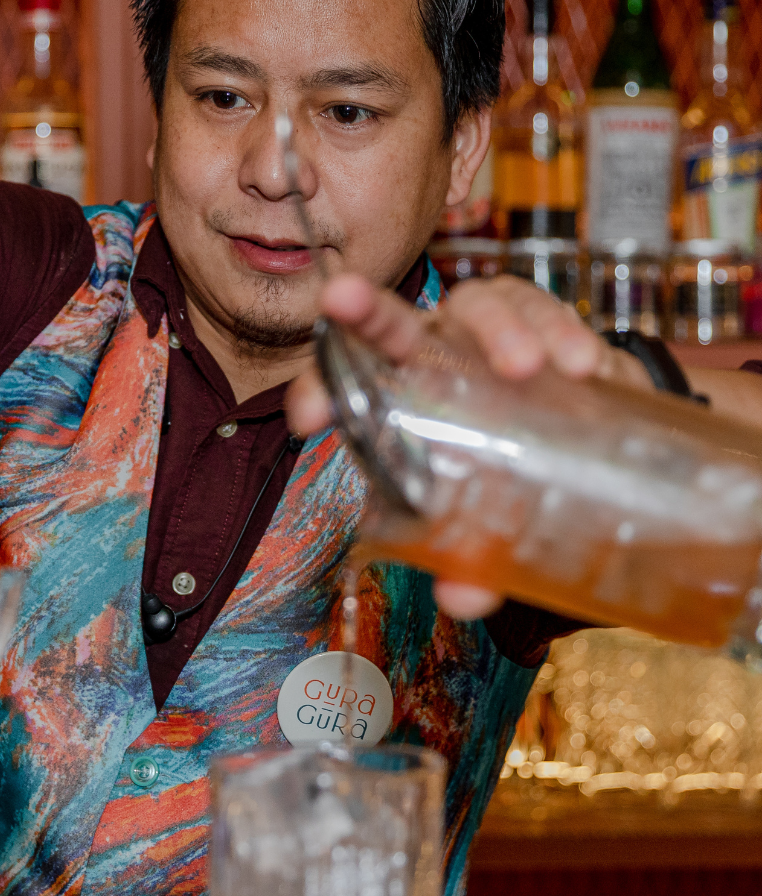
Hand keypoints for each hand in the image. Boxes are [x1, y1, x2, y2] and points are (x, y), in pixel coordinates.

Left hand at [286, 272, 653, 619]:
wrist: (590, 448)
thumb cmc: (509, 477)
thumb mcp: (485, 523)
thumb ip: (470, 557)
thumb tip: (464, 596)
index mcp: (403, 393)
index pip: (346, 382)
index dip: (319, 390)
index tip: (305, 419)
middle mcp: (437, 351)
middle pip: (395, 322)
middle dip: (366, 310)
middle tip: (344, 299)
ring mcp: (491, 330)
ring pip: (480, 303)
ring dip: (500, 329)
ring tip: (529, 368)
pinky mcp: (549, 322)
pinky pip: (549, 310)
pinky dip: (565, 332)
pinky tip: (583, 365)